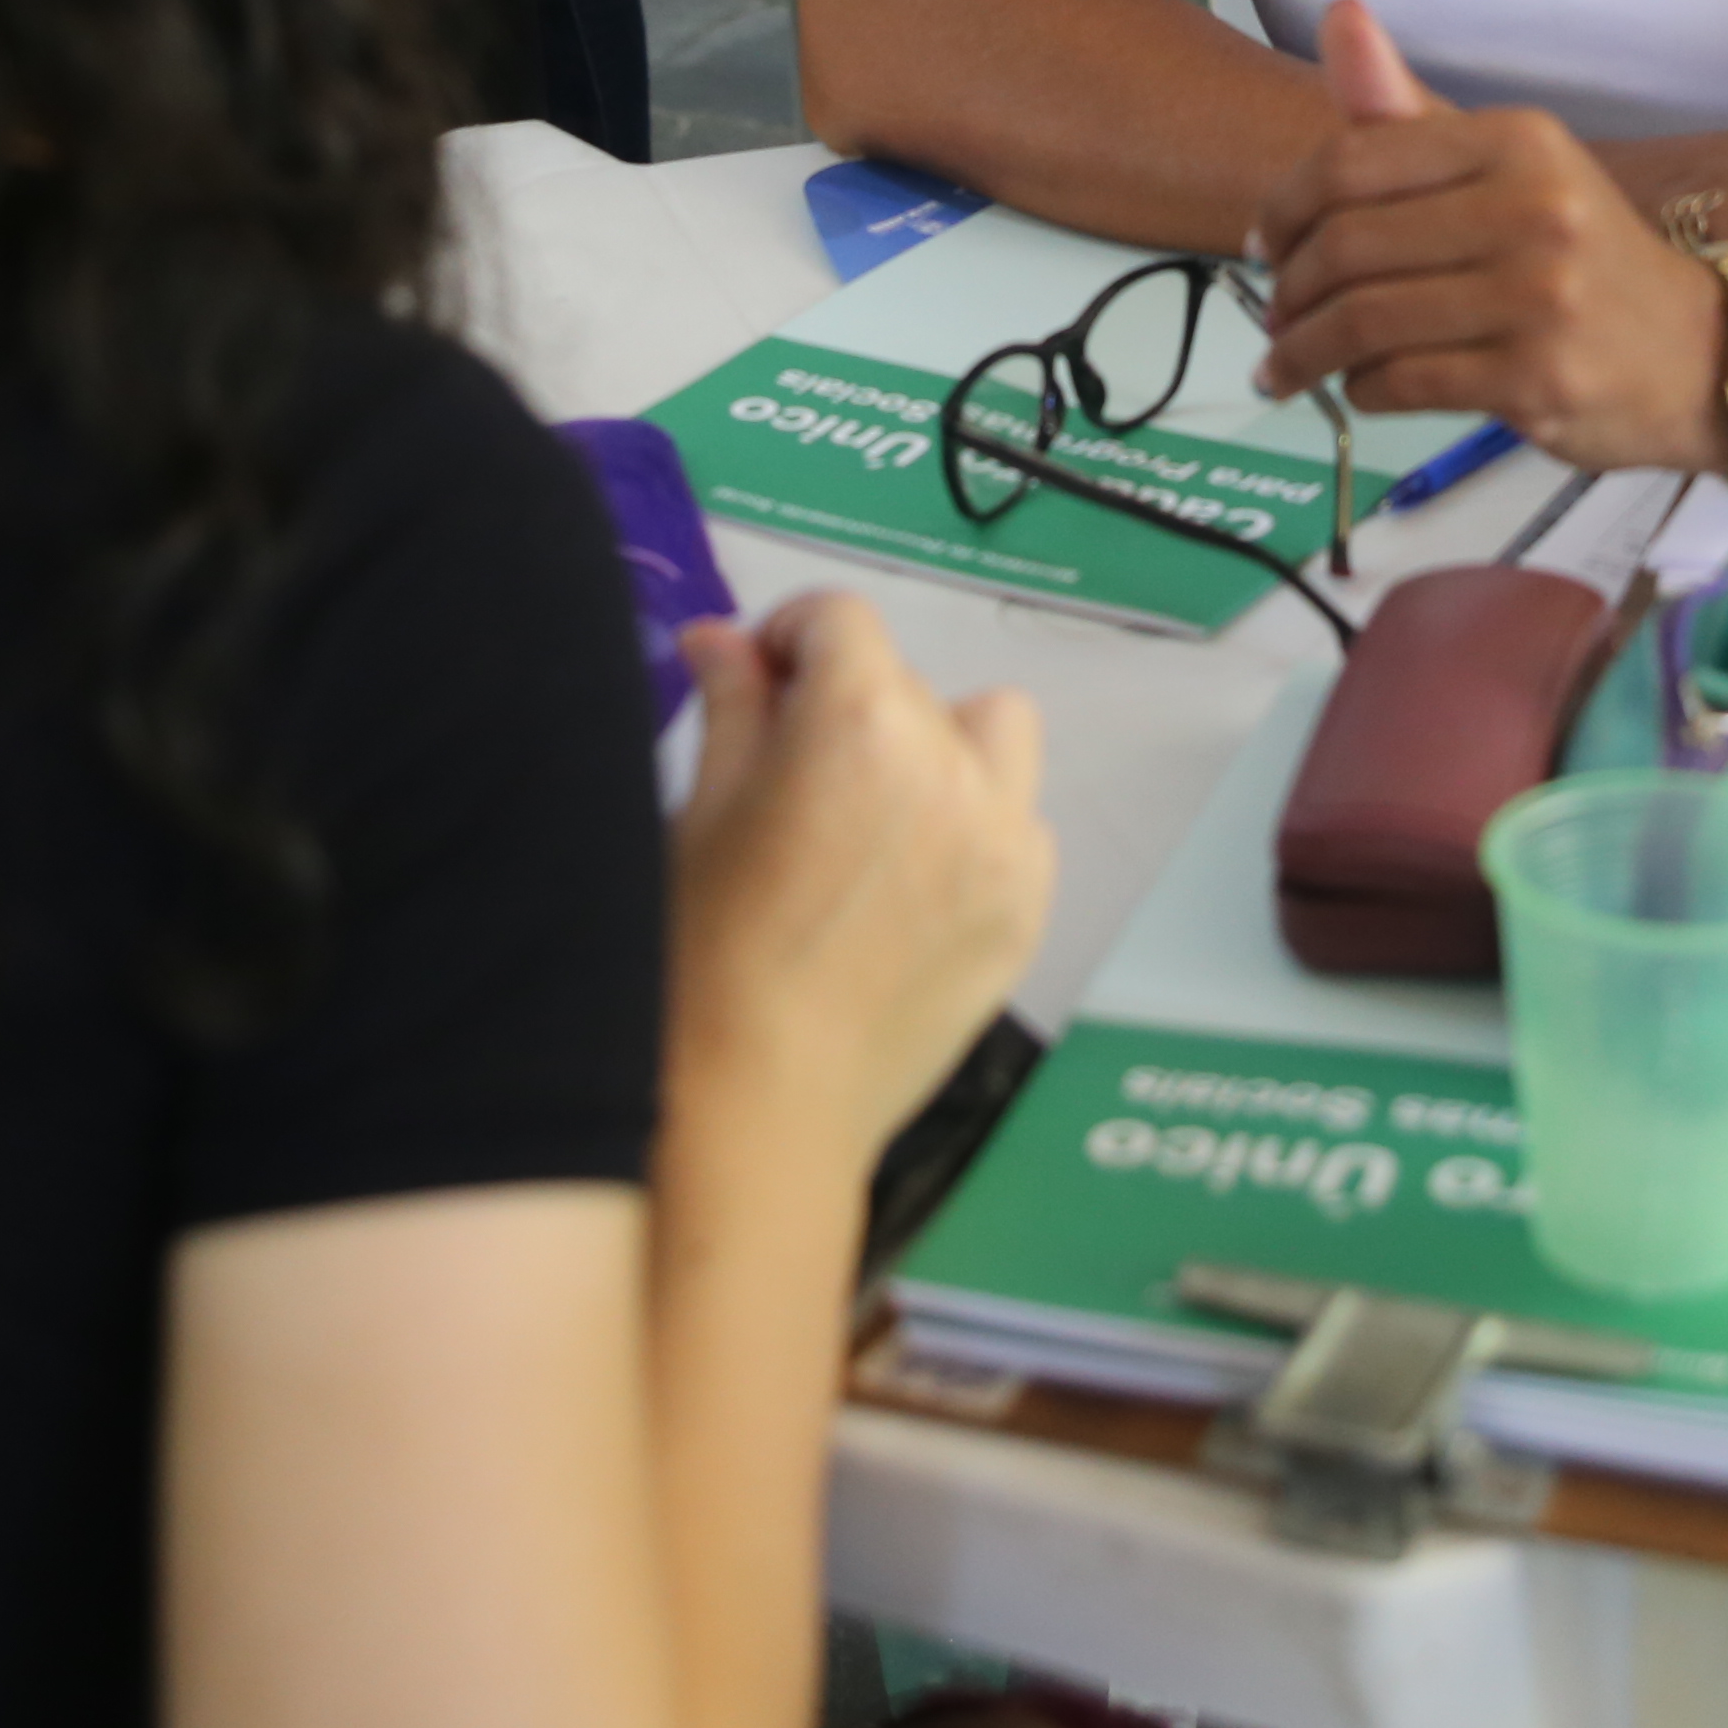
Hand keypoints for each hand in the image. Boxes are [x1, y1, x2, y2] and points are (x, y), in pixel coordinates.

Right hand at [667, 589, 1052, 1157]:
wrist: (758, 1107)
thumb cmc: (699, 953)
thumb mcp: (700, 809)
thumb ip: (732, 705)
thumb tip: (725, 641)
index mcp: (861, 719)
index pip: (840, 619)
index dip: (789, 637)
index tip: (758, 682)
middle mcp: (954, 764)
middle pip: (906, 681)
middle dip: (849, 705)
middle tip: (790, 776)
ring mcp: (1006, 843)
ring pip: (992, 737)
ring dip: (939, 748)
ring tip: (873, 819)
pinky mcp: (1027, 911)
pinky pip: (1018, 826)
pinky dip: (975, 829)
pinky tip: (911, 889)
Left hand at [1247, 0, 1727, 473]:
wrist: (1700, 353)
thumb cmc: (1582, 257)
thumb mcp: (1508, 167)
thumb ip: (1409, 109)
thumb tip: (1340, 14)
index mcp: (1517, 141)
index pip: (1352, 161)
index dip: (1284, 207)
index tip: (1264, 242)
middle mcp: (1533, 209)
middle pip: (1347, 247)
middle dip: (1289, 291)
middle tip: (1276, 315)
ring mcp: (1539, 299)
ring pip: (1364, 323)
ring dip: (1306, 352)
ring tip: (1289, 364)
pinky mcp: (1536, 380)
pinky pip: (1401, 383)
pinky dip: (1360, 390)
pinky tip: (1357, 388)